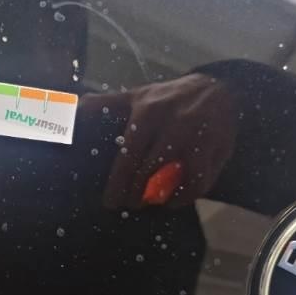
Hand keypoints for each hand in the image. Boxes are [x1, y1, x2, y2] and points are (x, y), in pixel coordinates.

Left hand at [91, 73, 237, 208]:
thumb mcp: (138, 95)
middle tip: (129, 204)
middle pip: (150, 171)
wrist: (220, 90)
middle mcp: (173, 126)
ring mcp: (197, 139)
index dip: (119, 184)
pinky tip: (175, 200)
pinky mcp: (217, 151)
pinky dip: (186, 196)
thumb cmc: (170, 98)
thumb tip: (76, 107)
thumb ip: (107, 103)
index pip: (129, 156)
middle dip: (137, 194)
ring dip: (161, 198)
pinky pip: (200, 182)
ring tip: (151, 204)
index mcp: (149, 113)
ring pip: (176, 179)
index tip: (111, 202)